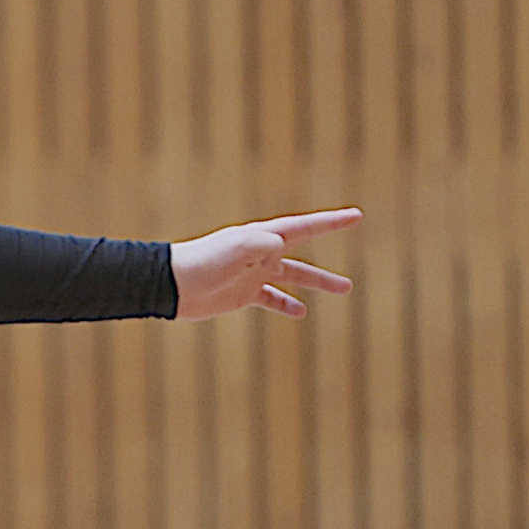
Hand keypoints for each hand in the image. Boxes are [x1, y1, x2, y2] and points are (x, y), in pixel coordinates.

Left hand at [169, 206, 361, 319]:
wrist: (171, 284)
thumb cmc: (202, 262)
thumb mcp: (235, 249)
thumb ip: (260, 244)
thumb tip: (280, 249)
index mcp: (262, 237)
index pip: (304, 227)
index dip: (331, 222)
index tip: (356, 216)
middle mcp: (260, 252)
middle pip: (303, 249)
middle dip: (329, 242)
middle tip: (356, 233)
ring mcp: (252, 273)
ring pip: (293, 276)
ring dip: (318, 282)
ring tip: (345, 287)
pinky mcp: (241, 294)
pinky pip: (271, 299)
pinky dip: (285, 304)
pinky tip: (300, 313)